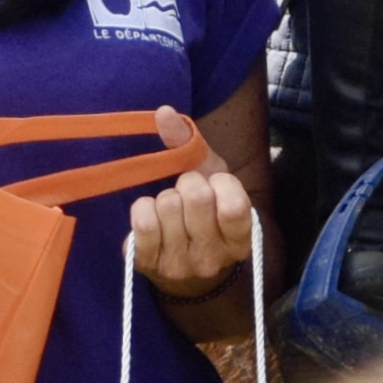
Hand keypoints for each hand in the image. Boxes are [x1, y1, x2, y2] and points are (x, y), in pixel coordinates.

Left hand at [123, 108, 258, 296]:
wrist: (185, 271)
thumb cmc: (204, 216)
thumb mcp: (211, 181)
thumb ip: (191, 144)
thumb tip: (163, 112)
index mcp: (239, 240)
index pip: (234, 206)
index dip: (221, 184)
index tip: (216, 187)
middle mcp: (213, 258)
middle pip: (197, 198)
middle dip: (189, 185)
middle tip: (189, 195)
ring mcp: (180, 265)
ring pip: (168, 206)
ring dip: (166, 198)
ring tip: (172, 209)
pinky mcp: (148, 265)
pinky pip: (143, 222)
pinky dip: (143, 208)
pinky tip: (152, 215)